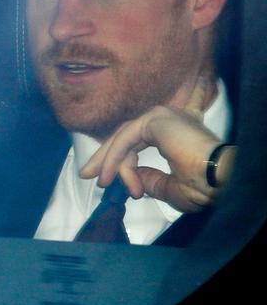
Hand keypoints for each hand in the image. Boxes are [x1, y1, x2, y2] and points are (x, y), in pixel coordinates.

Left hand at [80, 80, 230, 212]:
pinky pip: (125, 139)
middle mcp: (168, 119)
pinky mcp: (155, 119)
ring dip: (111, 162)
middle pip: (125, 135)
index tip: (104, 181)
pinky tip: (109, 175)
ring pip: (123, 138)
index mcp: (174, 131)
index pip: (136, 140)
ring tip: (103, 182)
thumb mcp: (171, 188)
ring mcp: (161, 116)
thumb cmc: (204, 186)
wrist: (218, 179)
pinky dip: (115, 157)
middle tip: (87, 174)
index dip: (118, 160)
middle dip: (104, 156)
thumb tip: (135, 178)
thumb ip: (151, 180)